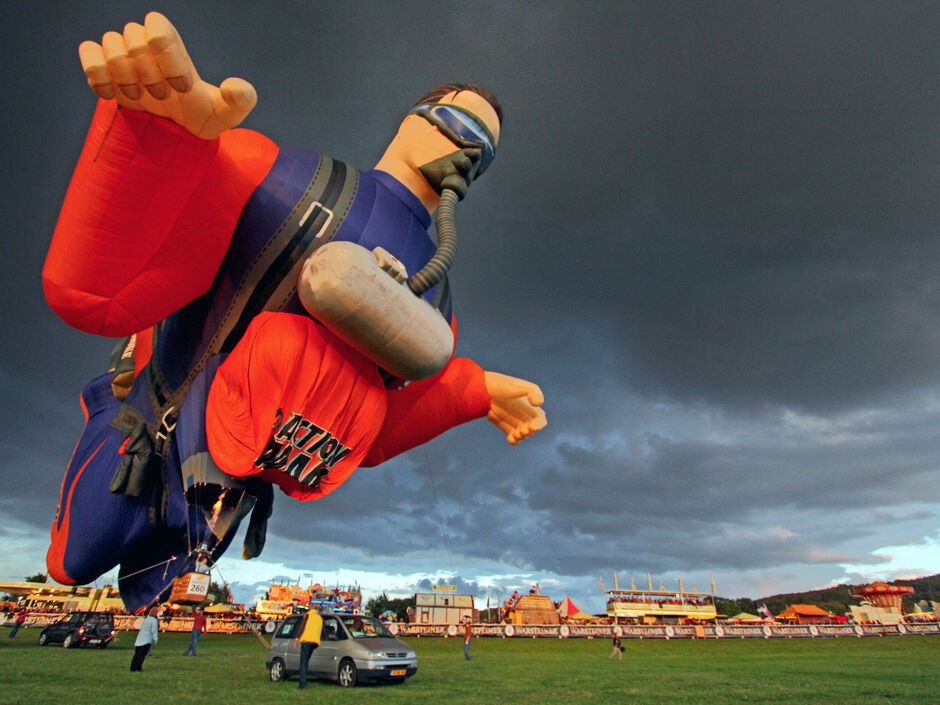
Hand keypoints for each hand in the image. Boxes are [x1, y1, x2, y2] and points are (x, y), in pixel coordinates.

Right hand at [78, 12, 255, 139]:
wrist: (171, 128)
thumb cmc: (199, 114)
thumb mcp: (225, 113)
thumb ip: (241, 99)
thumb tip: (235, 87)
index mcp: (171, 40)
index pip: (158, 31)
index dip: (168, 62)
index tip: (182, 88)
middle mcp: (144, 38)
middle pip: (134, 42)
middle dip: (149, 77)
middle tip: (163, 98)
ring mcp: (120, 50)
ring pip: (111, 46)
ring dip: (126, 79)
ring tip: (141, 98)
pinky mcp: (100, 64)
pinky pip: (88, 53)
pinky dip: (98, 75)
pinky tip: (112, 95)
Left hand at [484, 371, 546, 444]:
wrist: (481, 389)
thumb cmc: (501, 385)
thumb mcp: (519, 385)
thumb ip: (533, 391)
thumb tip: (539, 404)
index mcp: (529, 405)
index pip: (540, 419)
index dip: (538, 425)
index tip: (532, 426)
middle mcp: (523, 413)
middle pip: (532, 429)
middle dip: (529, 431)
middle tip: (523, 430)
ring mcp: (513, 420)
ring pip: (522, 434)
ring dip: (521, 436)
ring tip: (516, 434)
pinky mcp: (504, 425)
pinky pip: (513, 437)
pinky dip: (513, 440)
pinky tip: (510, 438)